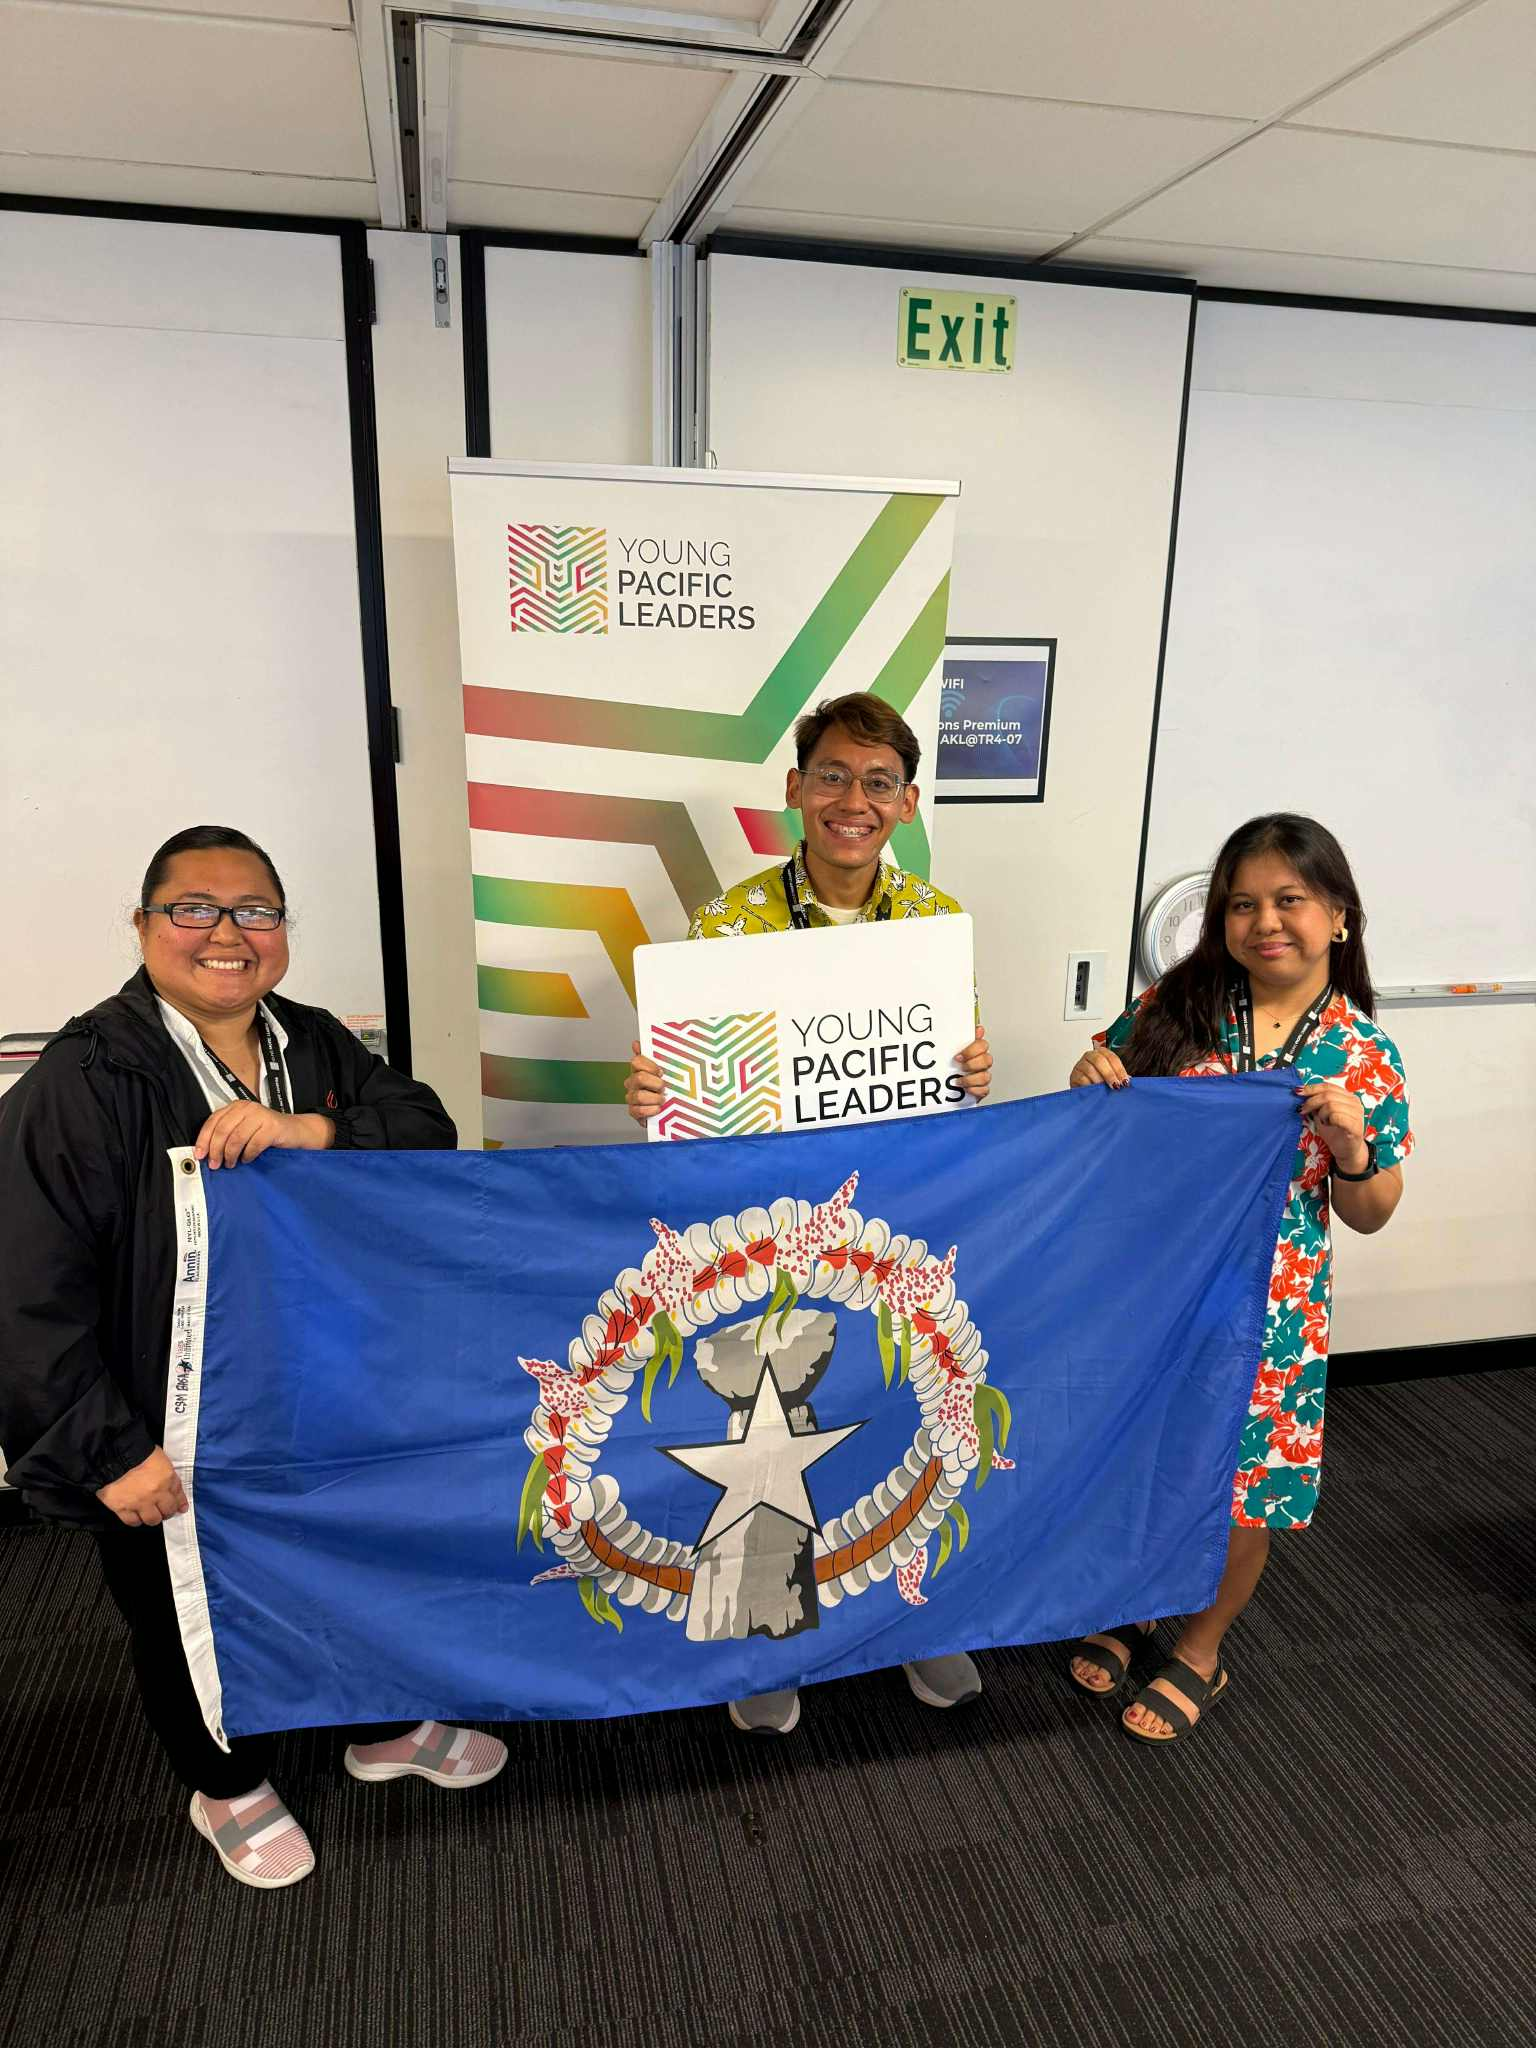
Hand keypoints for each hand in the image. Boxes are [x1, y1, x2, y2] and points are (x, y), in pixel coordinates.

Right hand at [97, 1447, 187, 1526]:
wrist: (112, 1456)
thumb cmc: (135, 1452)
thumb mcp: (159, 1458)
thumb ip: (167, 1474)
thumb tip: (172, 1486)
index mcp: (166, 1478)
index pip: (178, 1495)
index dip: (179, 1503)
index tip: (180, 1508)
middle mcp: (156, 1493)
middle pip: (167, 1511)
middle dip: (166, 1512)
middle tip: (162, 1511)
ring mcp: (139, 1502)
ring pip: (152, 1520)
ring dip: (151, 1517)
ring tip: (148, 1513)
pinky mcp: (123, 1508)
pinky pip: (132, 1521)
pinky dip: (135, 1520)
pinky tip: (135, 1516)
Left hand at [194, 1104, 333, 1168]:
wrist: (296, 1132)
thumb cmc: (268, 1133)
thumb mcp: (244, 1130)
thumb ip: (227, 1135)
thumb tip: (206, 1152)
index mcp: (236, 1107)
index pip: (213, 1121)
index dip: (204, 1139)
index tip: (200, 1154)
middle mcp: (247, 1108)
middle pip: (223, 1130)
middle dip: (215, 1150)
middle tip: (215, 1164)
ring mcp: (261, 1115)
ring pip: (236, 1138)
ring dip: (231, 1155)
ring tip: (231, 1164)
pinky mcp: (273, 1126)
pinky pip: (254, 1144)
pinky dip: (248, 1155)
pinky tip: (247, 1159)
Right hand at [624, 1041, 664, 1125]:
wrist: (672, 1109)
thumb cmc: (667, 1086)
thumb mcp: (664, 1068)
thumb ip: (652, 1054)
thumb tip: (636, 1043)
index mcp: (638, 1069)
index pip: (636, 1061)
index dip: (650, 1066)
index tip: (661, 1072)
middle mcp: (632, 1083)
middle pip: (639, 1078)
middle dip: (656, 1083)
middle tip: (664, 1087)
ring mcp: (632, 1097)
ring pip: (639, 1096)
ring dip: (655, 1099)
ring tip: (662, 1099)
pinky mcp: (634, 1112)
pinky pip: (639, 1111)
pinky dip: (651, 1110)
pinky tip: (658, 1109)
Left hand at [954, 1026, 991, 1101]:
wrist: (943, 1086)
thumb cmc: (949, 1066)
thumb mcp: (949, 1050)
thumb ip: (957, 1038)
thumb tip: (971, 1028)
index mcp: (975, 1051)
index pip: (982, 1044)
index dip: (972, 1049)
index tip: (959, 1055)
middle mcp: (981, 1062)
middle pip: (987, 1059)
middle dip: (972, 1064)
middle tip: (960, 1066)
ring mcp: (982, 1075)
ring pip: (986, 1076)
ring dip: (971, 1079)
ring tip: (959, 1080)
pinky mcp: (981, 1089)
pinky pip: (984, 1090)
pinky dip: (974, 1090)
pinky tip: (966, 1089)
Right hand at [1069, 1045, 1128, 1088]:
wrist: (1084, 1090)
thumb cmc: (1099, 1081)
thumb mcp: (1111, 1076)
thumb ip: (1118, 1076)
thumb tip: (1127, 1081)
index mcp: (1101, 1053)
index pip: (1112, 1058)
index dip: (1119, 1070)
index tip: (1125, 1081)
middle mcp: (1090, 1056)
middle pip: (1099, 1060)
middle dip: (1110, 1074)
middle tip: (1116, 1086)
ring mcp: (1080, 1065)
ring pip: (1090, 1070)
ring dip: (1099, 1081)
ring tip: (1105, 1090)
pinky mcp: (1074, 1075)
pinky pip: (1082, 1079)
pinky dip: (1090, 1085)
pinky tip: (1094, 1091)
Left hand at [1295, 1082, 1367, 1170]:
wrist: (1346, 1151)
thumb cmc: (1334, 1132)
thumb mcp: (1322, 1114)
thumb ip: (1316, 1103)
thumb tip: (1300, 1093)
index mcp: (1347, 1096)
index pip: (1328, 1086)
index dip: (1311, 1088)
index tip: (1297, 1092)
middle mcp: (1354, 1102)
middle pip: (1328, 1095)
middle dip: (1311, 1102)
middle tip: (1303, 1110)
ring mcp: (1357, 1114)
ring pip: (1331, 1105)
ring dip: (1321, 1113)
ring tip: (1322, 1121)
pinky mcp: (1355, 1126)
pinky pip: (1337, 1116)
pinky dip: (1328, 1120)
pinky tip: (1328, 1125)